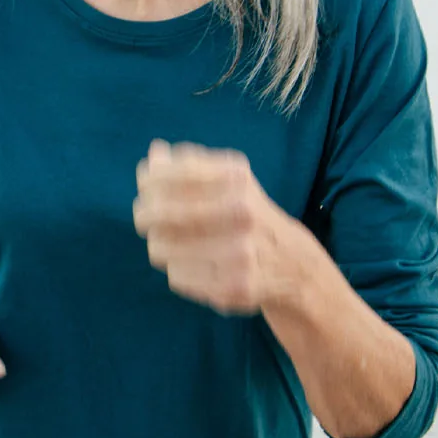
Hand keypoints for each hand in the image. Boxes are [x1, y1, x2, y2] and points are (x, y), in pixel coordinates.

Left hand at [132, 140, 299, 315]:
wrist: (294, 264)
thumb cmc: (246, 214)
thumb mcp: (228, 180)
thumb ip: (189, 164)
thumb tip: (155, 151)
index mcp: (237, 179)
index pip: (175, 174)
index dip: (150, 181)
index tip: (143, 186)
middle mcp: (242, 212)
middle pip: (161, 213)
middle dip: (144, 215)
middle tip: (144, 218)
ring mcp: (239, 252)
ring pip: (161, 248)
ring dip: (159, 245)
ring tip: (170, 243)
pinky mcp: (235, 286)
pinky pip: (176, 276)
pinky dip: (176, 269)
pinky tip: (191, 265)